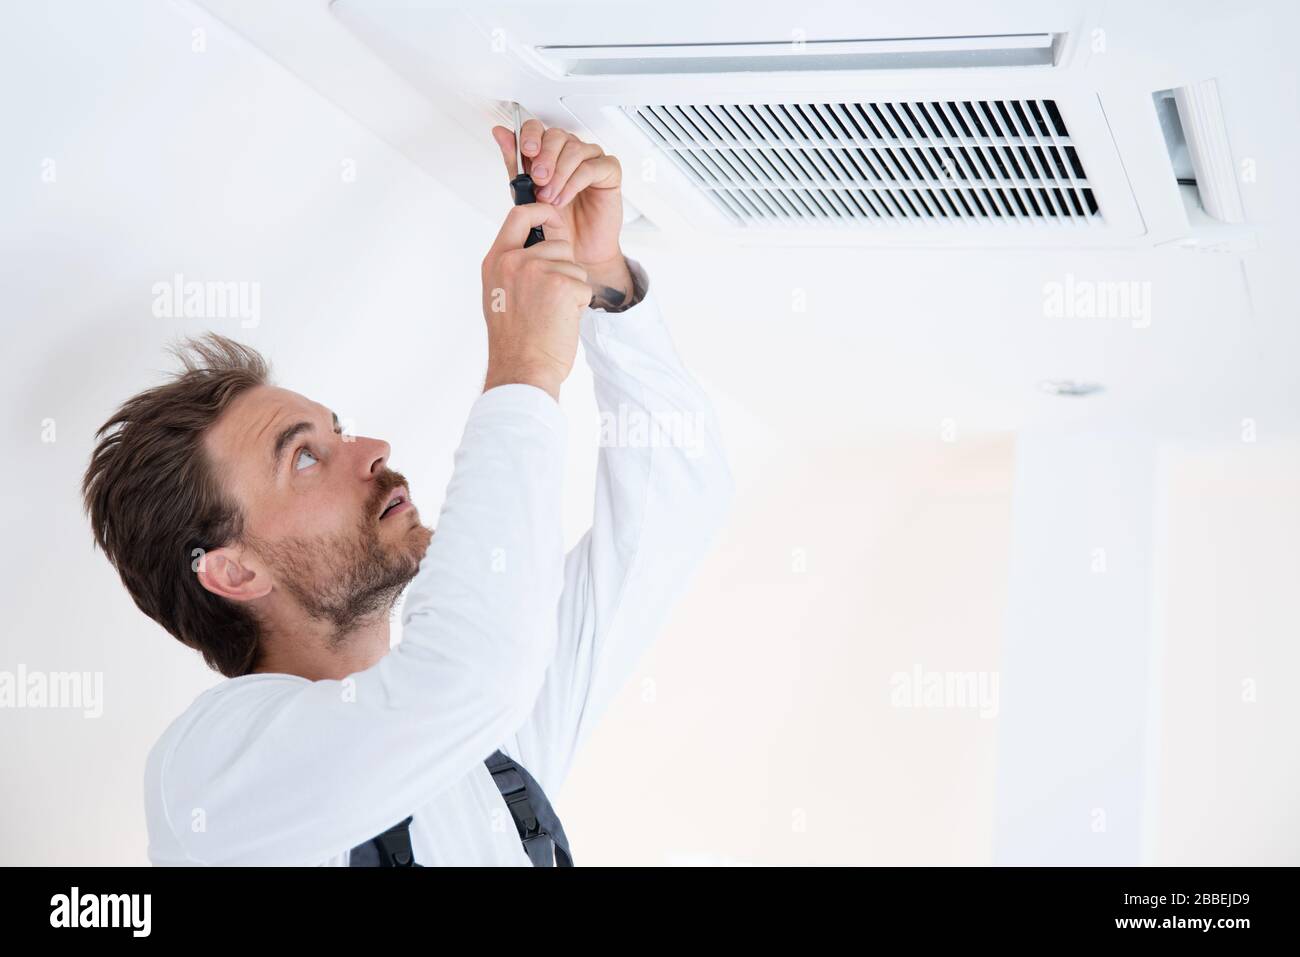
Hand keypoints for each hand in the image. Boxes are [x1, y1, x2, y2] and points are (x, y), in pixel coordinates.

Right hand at [480, 203, 592, 400]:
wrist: (522, 369)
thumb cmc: (515, 341)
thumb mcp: (500, 294)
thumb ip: (514, 267)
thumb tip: (538, 245)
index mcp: (496, 261)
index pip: (519, 215)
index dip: (541, 211)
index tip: (551, 215)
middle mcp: (514, 261)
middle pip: (558, 243)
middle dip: (565, 267)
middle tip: (549, 299)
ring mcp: (538, 271)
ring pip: (575, 265)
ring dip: (573, 287)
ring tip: (552, 313)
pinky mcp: (562, 285)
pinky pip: (584, 285)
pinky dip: (579, 305)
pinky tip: (561, 321)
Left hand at [491, 120, 632, 307]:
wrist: (576, 252)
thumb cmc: (556, 225)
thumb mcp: (527, 194)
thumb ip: (515, 165)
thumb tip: (500, 133)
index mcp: (549, 153)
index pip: (539, 128)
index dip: (531, 135)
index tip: (527, 151)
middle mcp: (570, 153)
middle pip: (557, 135)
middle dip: (545, 157)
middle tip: (538, 180)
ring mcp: (591, 160)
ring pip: (575, 149)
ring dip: (559, 174)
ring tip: (550, 198)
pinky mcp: (609, 172)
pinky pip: (593, 166)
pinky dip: (574, 182)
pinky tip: (564, 198)